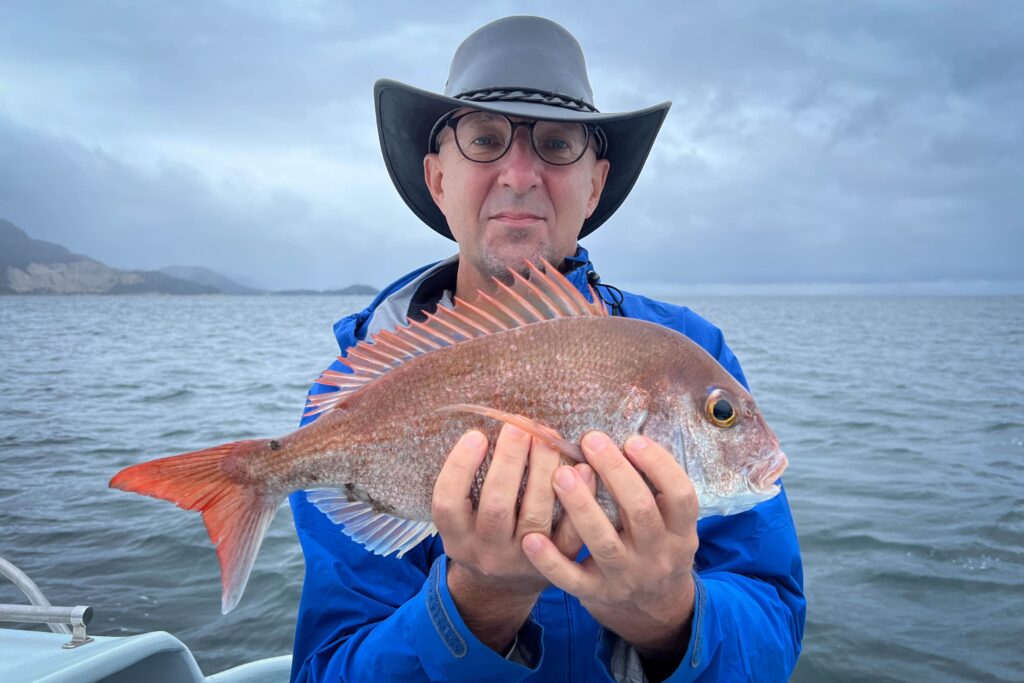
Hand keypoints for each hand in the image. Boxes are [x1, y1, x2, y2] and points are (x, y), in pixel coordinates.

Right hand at [432, 424, 594, 651]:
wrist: (505, 589)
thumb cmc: (482, 534)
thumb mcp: (462, 519)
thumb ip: (469, 484)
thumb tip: (495, 427)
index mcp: (457, 539)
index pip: (448, 503)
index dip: (459, 467)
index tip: (476, 434)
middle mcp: (488, 553)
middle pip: (496, 506)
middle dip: (509, 461)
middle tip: (519, 426)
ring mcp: (524, 561)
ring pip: (535, 515)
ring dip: (543, 471)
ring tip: (547, 438)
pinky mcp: (558, 564)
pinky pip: (570, 530)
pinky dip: (579, 496)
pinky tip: (583, 467)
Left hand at [521, 432, 698, 663]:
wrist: (653, 611)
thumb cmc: (655, 547)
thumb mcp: (670, 524)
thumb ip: (654, 490)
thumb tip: (622, 439)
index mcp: (681, 532)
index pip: (680, 496)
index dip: (660, 466)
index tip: (632, 439)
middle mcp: (657, 555)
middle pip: (640, 511)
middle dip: (615, 472)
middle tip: (590, 440)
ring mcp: (626, 577)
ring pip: (604, 542)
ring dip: (581, 506)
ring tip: (559, 474)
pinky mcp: (597, 594)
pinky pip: (571, 578)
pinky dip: (550, 561)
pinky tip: (531, 539)